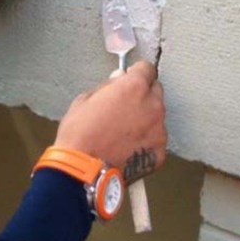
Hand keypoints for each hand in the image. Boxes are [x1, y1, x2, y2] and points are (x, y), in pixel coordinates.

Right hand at [55, 62, 166, 183]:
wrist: (82, 171)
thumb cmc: (79, 135)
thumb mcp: (85, 99)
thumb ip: (108, 87)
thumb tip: (118, 80)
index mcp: (134, 87)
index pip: (147, 69)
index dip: (137, 73)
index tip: (130, 78)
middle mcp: (152, 106)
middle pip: (155, 92)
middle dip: (143, 95)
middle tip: (124, 108)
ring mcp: (159, 131)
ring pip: (156, 118)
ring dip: (145, 120)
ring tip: (123, 133)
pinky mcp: (160, 153)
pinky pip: (155, 141)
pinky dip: (145, 143)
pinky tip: (127, 149)